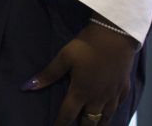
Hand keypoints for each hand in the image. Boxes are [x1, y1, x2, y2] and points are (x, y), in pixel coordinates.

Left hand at [24, 19, 138, 125]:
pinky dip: (112, 112)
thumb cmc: (87, 45)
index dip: (60, 124)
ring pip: (106, 117)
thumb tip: (27, 87)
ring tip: (91, 124)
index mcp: (81, 92)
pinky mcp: (124, 88)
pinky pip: (119, 106)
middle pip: (90, 121)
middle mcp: (98, 97)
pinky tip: (109, 111)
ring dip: (97, 123)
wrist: (115, 35)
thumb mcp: (64, 57)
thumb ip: (48, 74)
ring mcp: (113, 94)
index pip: (68, 115)